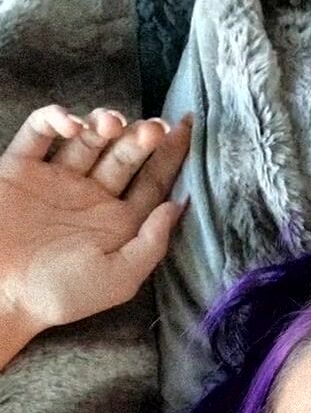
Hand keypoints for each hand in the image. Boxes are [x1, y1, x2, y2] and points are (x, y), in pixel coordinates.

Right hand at [0, 104, 192, 333]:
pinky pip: (39, 132)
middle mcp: (91, 197)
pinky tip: (70, 124)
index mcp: (118, 223)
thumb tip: (178, 206)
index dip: (172, 156)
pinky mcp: (21, 167)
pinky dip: (54, 119)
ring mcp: (57, 179)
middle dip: (141, 138)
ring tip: (112, 125)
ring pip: (88, 138)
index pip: (152, 182)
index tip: (188, 128)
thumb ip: (151, 244)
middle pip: (125, 155)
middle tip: (153, 129)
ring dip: (104, 123)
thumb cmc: (60, 294)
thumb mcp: (118, 279)